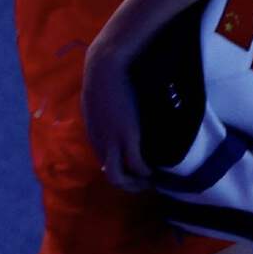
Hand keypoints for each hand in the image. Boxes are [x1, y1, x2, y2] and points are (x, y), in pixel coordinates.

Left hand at [82, 32, 148, 191]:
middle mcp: (101, 144)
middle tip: (147, 182)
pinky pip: (138, 165)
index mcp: (95, 136)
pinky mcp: (127, 137)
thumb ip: (103, 111)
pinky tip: (157, 168)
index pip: (106, 164)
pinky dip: (146, 171)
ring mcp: (113, 142)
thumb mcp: (98, 99)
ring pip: (119, 178)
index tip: (137, 171)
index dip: (122, 171)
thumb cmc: (102, 77)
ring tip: (153, 179)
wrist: (104, 69)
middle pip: (112, 177)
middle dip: (130, 184)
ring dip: (136, 183)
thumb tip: (113, 111)